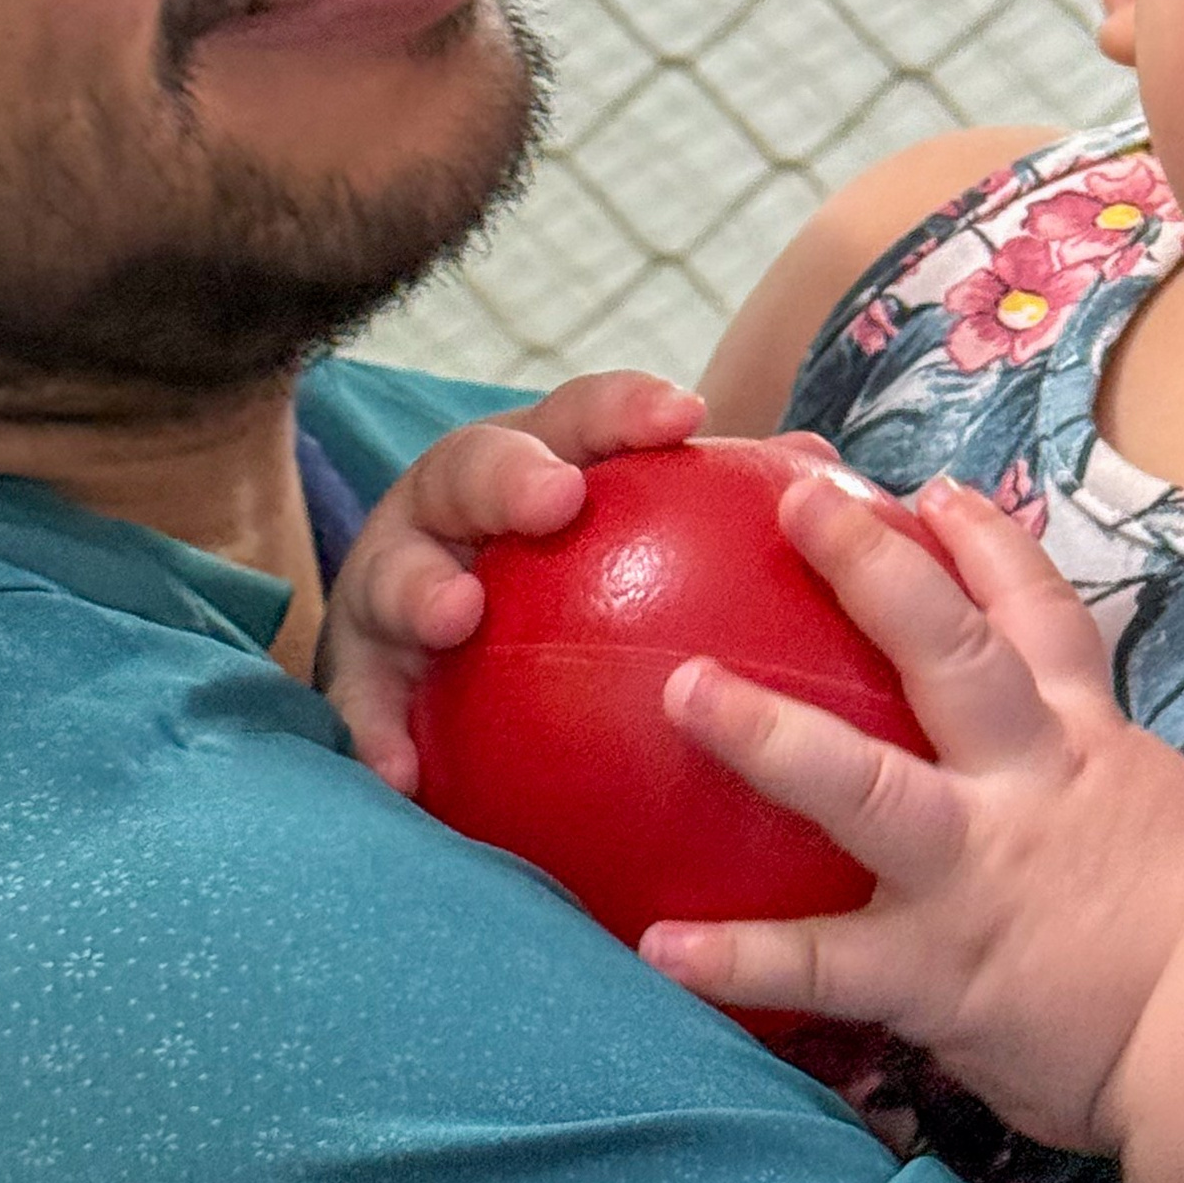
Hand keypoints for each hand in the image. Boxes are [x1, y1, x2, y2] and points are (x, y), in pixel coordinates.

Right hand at [316, 373, 716, 790]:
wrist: (428, 672)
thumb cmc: (565, 594)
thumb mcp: (636, 546)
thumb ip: (717, 511)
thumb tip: (824, 467)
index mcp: (534, 466)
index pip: (582, 419)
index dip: (627, 407)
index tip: (685, 415)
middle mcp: (454, 513)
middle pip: (471, 470)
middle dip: (510, 473)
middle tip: (556, 498)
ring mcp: (394, 590)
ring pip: (395, 574)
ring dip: (421, 588)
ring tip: (457, 615)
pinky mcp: (358, 678)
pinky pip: (361, 708)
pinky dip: (378, 733)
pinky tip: (408, 775)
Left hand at [639, 467, 1183, 1153]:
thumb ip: (1127, 815)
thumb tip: (1105, 824)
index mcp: (1091, 750)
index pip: (1040, 619)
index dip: (988, 546)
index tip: (938, 490)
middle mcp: (1028, 785)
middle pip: (946, 648)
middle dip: (873, 563)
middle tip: (800, 494)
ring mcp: (978, 870)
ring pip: (863, 781)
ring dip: (767, 732)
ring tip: (683, 689)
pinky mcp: (941, 973)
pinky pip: (823, 961)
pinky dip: (740, 956)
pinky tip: (661, 945)